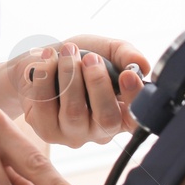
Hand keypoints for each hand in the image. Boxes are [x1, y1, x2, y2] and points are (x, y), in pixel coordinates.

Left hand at [12, 35, 149, 147]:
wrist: (44, 59)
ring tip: (68, 50)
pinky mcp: (45, 129)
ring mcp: (72, 133)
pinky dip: (46, 76)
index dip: (134, 99)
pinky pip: (45, 106)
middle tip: (90, 57)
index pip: (137, 119)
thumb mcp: (108, 50)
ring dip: (70, 75)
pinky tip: (48, 57)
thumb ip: (127, 55)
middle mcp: (99, 130)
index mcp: (122, 114)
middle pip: (106, 119)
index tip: (127, 74)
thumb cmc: (81, 58)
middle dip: (98, 83)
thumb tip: (141, 64)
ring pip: (74, 113)